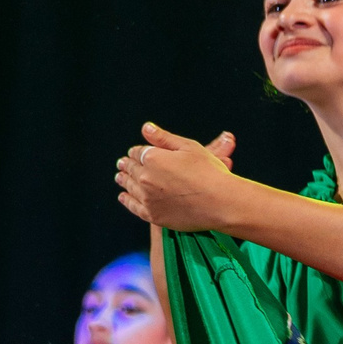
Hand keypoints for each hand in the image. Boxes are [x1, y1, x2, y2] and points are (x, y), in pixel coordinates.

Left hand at [115, 124, 241, 230]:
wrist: (222, 203)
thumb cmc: (210, 173)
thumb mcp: (189, 148)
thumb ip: (164, 138)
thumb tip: (146, 128)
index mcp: (153, 157)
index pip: (137, 152)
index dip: (137, 152)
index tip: (136, 153)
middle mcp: (146, 177)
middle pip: (131, 169)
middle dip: (126, 165)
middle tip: (122, 164)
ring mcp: (148, 198)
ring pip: (129, 186)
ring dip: (123, 180)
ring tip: (120, 177)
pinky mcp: (153, 215)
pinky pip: (133, 207)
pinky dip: (126, 200)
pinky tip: (124, 196)